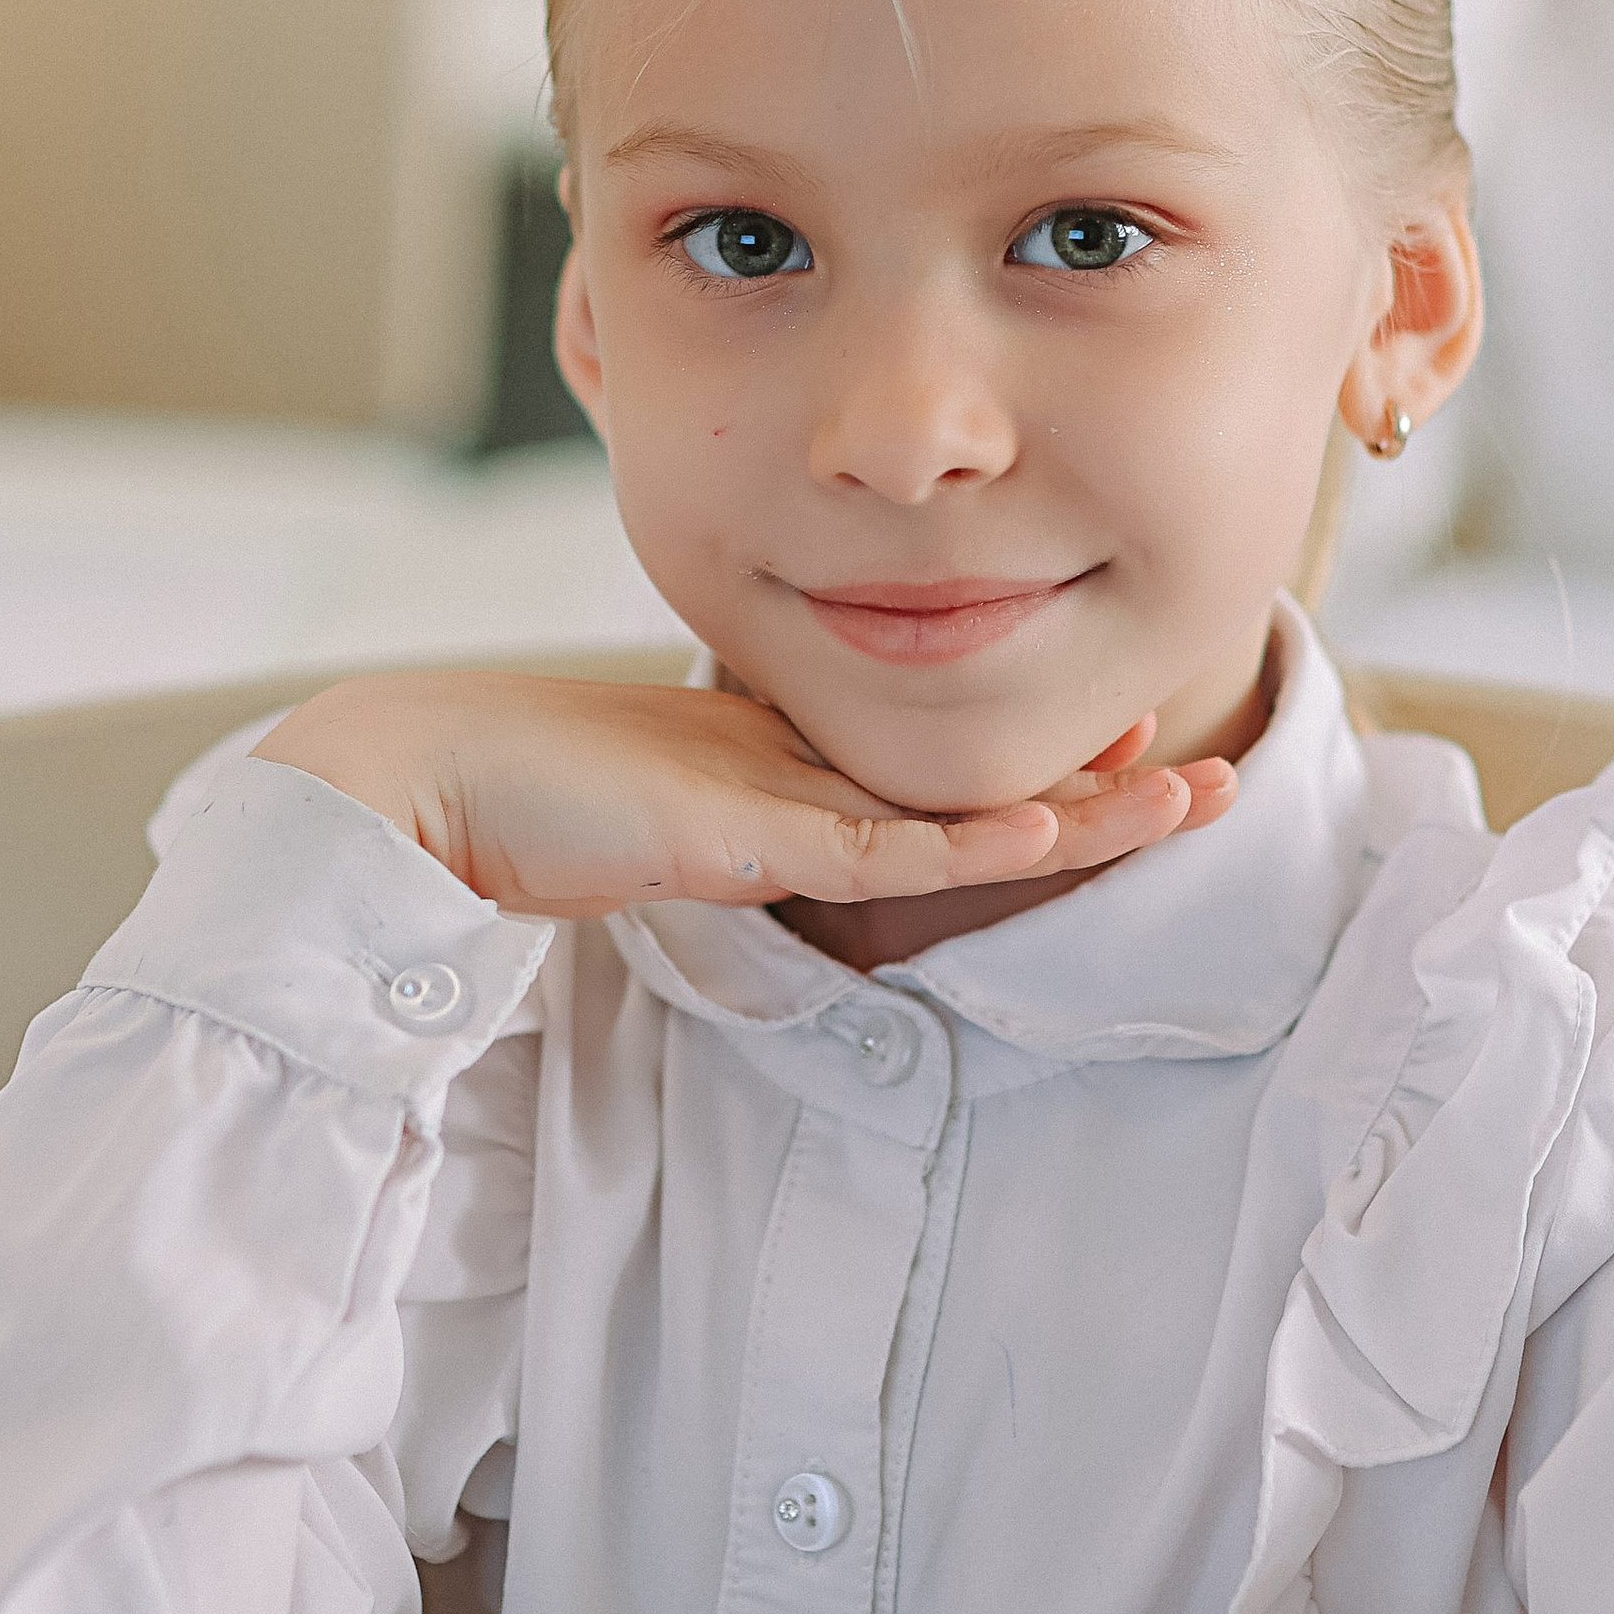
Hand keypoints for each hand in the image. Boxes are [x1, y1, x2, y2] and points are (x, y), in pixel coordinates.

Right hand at [256, 670, 1233, 920]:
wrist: (414, 781)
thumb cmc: (504, 805)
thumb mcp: (638, 827)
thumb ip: (706, 839)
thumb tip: (729, 858)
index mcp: (772, 755)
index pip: (927, 772)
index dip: (1027, 777)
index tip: (1116, 763)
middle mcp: (795, 758)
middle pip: (971, 776)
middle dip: (1089, 776)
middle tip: (1199, 764)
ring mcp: (779, 787)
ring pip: (962, 807)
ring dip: (1083, 809)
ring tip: (1189, 794)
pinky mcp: (752, 829)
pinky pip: (893, 850)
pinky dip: (980, 847)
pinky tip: (1059, 839)